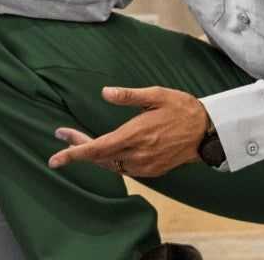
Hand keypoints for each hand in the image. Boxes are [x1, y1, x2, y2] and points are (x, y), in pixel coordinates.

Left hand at [47, 86, 209, 178]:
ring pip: (110, 165)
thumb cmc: (182, 108)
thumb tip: (104, 93)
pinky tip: (107, 151)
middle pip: (99, 158)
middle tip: (64, 137)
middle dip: (78, 150)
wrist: (208, 132)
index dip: (74, 153)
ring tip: (80, 142)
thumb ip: (129, 96)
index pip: (97, 148)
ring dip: (94, 156)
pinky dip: (111, 161)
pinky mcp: (152, 171)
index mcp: (135, 134)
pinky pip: (124, 169)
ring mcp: (145, 165)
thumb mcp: (157, 94)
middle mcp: (137, 154)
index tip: (55, 157)